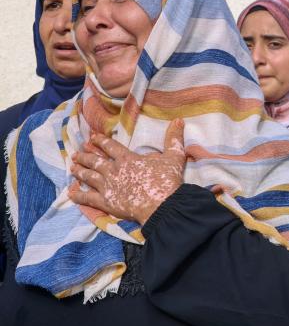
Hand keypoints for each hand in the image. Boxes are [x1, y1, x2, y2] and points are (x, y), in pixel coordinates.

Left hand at [69, 119, 186, 224]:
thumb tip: (179, 120)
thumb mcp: (174, 157)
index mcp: (127, 159)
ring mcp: (107, 186)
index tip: (92, 137)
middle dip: (85, 155)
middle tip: (77, 153)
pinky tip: (71, 193)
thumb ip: (174, 139)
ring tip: (73, 168)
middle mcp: (113, 170)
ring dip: (80, 171)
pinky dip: (78, 196)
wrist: (162, 205)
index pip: (110, 146)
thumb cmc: (168, 181)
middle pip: (95, 161)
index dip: (101, 141)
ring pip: (88, 176)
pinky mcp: (106, 202)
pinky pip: (87, 198)